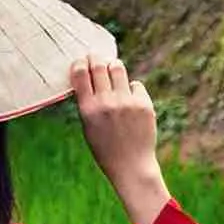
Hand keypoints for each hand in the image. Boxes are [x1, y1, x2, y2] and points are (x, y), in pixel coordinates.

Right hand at [66, 56, 171, 223]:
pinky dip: (131, 88)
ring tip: (113, 70)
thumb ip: (87, 102)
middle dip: (95, 58)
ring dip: (114, 66)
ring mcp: (127, 102)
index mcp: (88, 109)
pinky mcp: (144, 104)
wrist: (131, 166)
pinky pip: (135, 84)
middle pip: (99, 65)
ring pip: (118, 67)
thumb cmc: (106, 148)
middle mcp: (107, 102)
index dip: (79, 63)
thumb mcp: (88, 126)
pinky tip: (130, 100)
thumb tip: (87, 74)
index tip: (81, 61)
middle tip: (95, 57)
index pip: (80, 73)